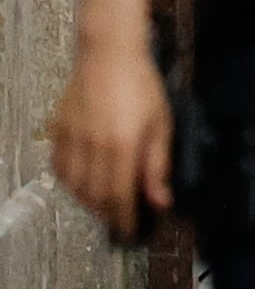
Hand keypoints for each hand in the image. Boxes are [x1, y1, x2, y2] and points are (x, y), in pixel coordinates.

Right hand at [49, 36, 171, 242]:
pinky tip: (84, 184)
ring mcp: (71, 139)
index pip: (119, 197)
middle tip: (121, 221)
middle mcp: (91, 147)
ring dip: (89, 201)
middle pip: (95, 196)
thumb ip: (158, 166)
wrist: (108, 55)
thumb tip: (160, 201)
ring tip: (106, 205)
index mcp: (120, 146)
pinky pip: (60, 168)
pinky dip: (71, 183)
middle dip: (108, 214)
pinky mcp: (58, 131)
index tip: (130, 232)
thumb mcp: (161, 125)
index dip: (123, 219)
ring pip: (74, 186)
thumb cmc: (141, 86)